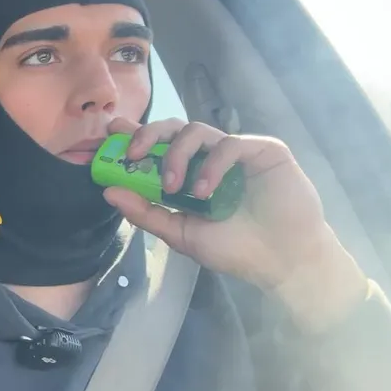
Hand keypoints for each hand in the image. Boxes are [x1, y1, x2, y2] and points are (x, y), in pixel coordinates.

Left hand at [102, 117, 368, 330]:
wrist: (281, 262)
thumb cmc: (234, 248)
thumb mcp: (180, 233)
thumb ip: (146, 213)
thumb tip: (108, 193)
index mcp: (188, 174)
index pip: (157, 146)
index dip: (133, 134)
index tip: (110, 131)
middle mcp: (209, 158)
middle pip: (172, 128)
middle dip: (146, 134)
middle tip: (133, 153)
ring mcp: (236, 152)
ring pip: (196, 131)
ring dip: (176, 156)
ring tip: (173, 187)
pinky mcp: (263, 150)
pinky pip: (229, 144)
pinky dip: (210, 165)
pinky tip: (204, 191)